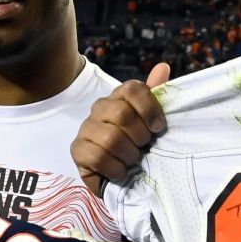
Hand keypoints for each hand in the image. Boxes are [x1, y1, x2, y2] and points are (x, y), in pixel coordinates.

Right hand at [71, 63, 170, 195]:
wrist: (119, 175)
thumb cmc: (136, 145)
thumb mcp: (150, 122)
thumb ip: (156, 96)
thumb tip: (163, 67)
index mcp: (119, 97)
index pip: (133, 89)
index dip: (149, 108)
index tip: (158, 128)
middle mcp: (100, 108)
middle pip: (123, 114)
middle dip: (140, 136)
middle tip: (143, 148)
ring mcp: (86, 128)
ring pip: (111, 138)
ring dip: (129, 155)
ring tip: (132, 161)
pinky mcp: (77, 150)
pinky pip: (98, 157)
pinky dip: (115, 169)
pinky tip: (119, 171)